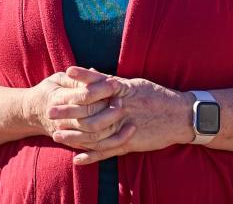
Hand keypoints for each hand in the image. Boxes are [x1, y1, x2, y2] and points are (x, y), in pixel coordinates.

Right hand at [23, 69, 118, 141]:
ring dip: (112, 125)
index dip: (101, 89)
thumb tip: (95, 72)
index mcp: (58, 100)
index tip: (115, 83)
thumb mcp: (58, 79)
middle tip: (121, 99)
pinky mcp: (76, 144)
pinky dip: (113, 142)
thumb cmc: (49, 91)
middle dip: (109, 109)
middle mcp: (62, 120)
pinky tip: (128, 132)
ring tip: (124, 112)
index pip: (84, 96)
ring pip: (94, 135)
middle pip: (90, 118)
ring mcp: (68, 135)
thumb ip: (75, 78)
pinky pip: (96, 149)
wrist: (34, 113)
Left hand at [49, 67, 192, 164]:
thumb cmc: (158, 97)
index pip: (99, 83)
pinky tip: (77, 159)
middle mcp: (122, 107)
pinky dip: (92, 157)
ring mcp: (125, 126)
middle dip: (69, 110)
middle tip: (50, 109)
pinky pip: (108, 151)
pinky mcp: (130, 142)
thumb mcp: (136, 85)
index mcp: (124, 90)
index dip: (81, 78)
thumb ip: (113, 82)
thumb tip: (94, 74)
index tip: (64, 73)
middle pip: (91, 109)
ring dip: (75, 135)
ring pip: (95, 132)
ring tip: (56, 134)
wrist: (181, 116)